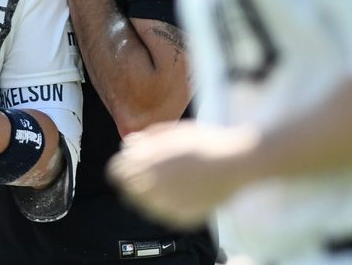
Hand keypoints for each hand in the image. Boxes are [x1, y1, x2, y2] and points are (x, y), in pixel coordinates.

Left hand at [107, 120, 256, 226]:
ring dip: (151, 195)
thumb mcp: (171, 132)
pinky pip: (165, 215)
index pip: (116, 172)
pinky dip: (170, 206)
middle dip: (134, 182)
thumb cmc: (204, 143)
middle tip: (153, 174)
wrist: (235, 162)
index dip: (121, 168)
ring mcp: (166, 204)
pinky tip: (185, 192)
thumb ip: (146, 140)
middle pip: (127, 191)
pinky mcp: (181, 218)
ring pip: (144, 206)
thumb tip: (128, 146)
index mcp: (146, 162)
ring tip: (173, 182)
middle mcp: (151, 184)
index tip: (129, 166)